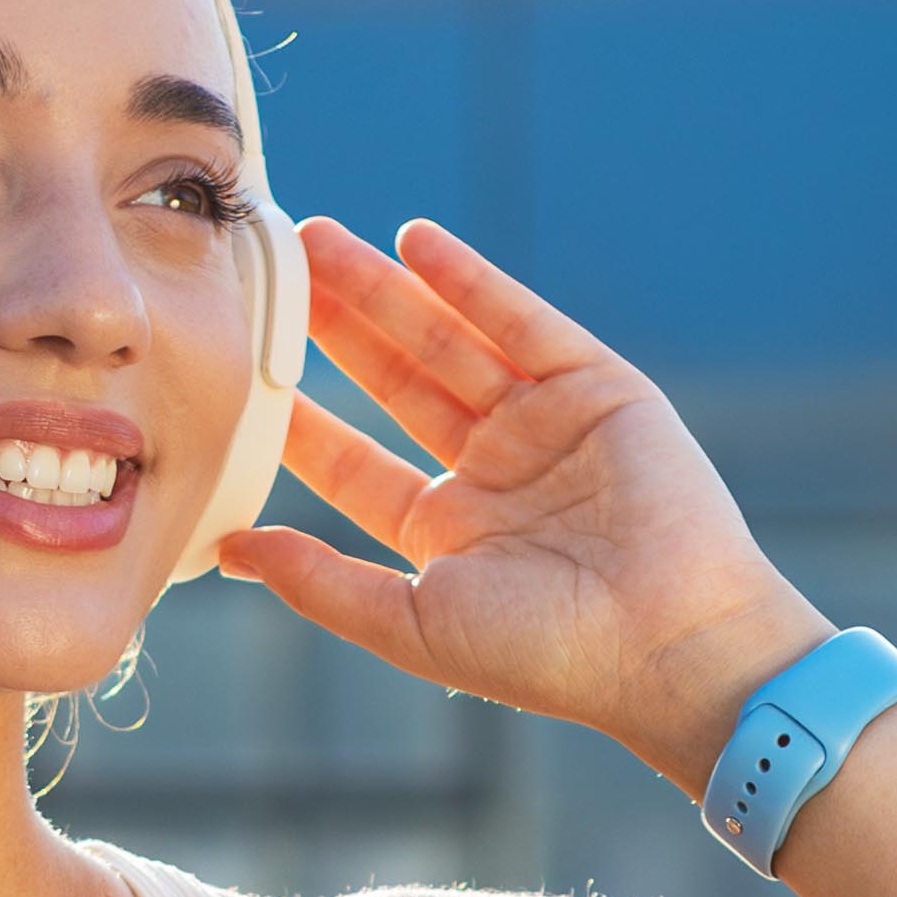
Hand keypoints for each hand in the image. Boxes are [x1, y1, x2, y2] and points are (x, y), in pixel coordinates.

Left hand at [218, 215, 831, 789]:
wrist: (668, 644)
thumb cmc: (544, 655)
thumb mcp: (411, 623)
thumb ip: (319, 582)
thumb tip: (228, 550)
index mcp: (448, 533)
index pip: (354, 463)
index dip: (299, 419)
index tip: (241, 374)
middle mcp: (493, 473)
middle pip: (396, 384)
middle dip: (337, 330)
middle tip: (277, 274)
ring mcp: (545, 425)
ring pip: (448, 341)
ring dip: (385, 290)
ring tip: (319, 241)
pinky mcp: (598, 387)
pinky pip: (522, 321)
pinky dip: (469, 280)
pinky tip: (413, 242)